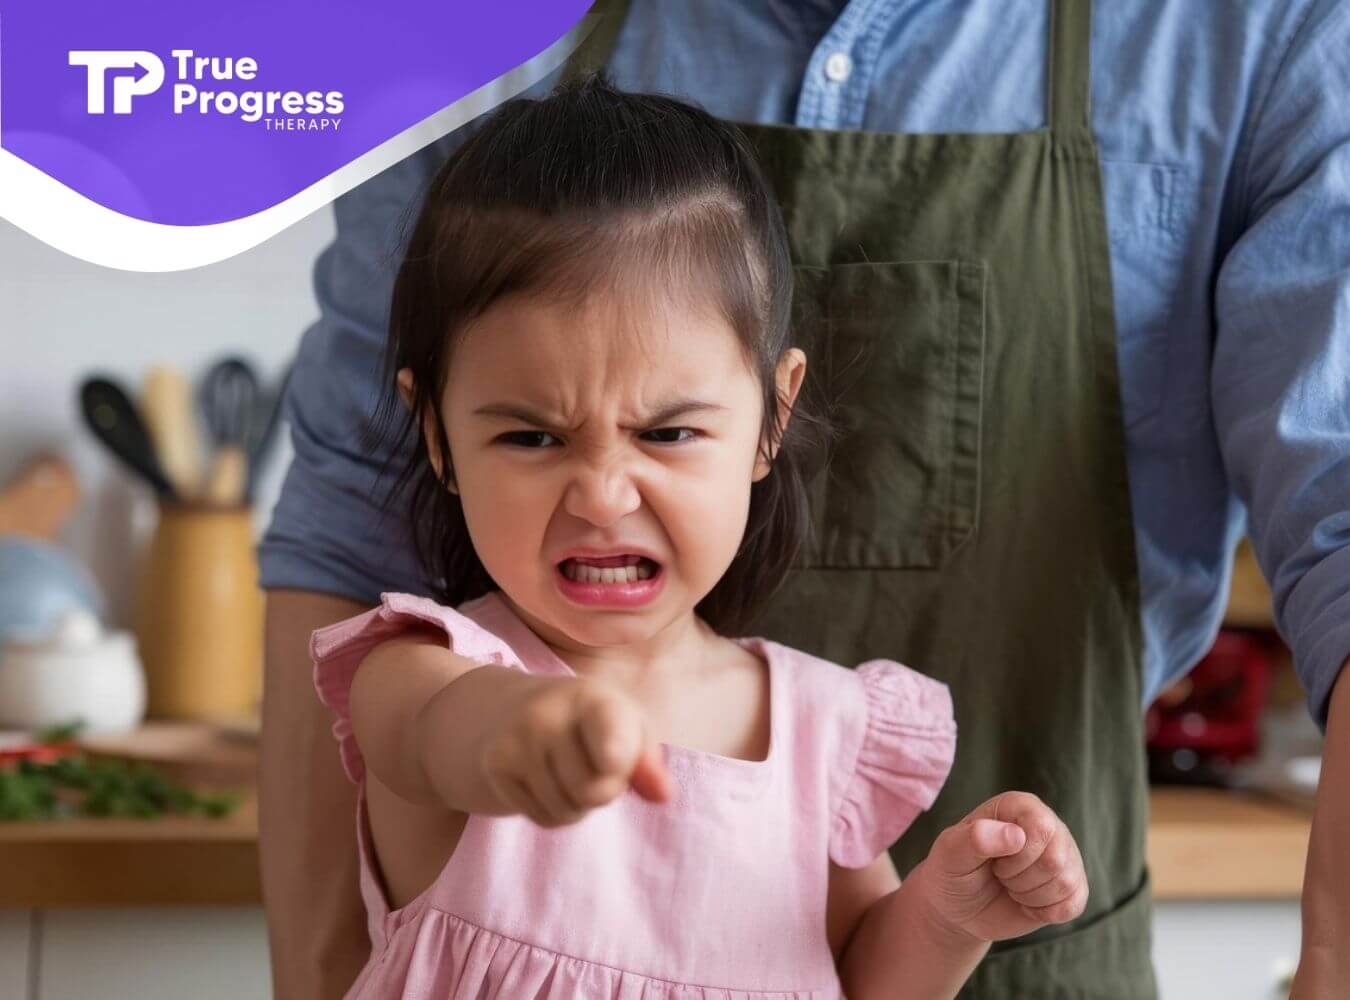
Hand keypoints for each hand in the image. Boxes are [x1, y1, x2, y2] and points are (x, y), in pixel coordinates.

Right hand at [479, 676, 672, 826]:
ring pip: (568, 811)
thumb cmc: (587, 722)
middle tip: (592, 766)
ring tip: (567, 772)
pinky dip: (552, 811)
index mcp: (593, 698)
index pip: (608, 742)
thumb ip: (648, 762)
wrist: (510, 708)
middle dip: (603, 792)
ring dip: (576, 805)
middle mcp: (550, 713)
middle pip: (596, 793)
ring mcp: (518, 739)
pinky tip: (544, 782)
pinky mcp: (495, 765)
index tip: (613, 763)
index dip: (617, 761)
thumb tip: (664, 795)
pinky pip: (542, 818)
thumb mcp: (624, 727)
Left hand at [916, 791, 1087, 943]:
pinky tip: (1026, 903)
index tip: (992, 861)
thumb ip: (976, 838)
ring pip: (1065, 883)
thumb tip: (1016, 835)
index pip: (1041, 827)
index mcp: (1019, 806)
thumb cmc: (952, 872)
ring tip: (1010, 887)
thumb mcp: (951, 853)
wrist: (958, 908)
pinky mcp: (1072, 886)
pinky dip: (1044, 912)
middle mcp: (1048, 824)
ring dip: (1029, 896)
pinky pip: (1074, 904)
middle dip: (1019, 879)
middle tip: (999, 876)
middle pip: (1056, 859)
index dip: (1017, 855)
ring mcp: (1064, 855)